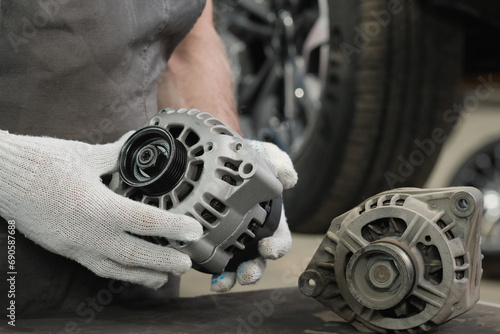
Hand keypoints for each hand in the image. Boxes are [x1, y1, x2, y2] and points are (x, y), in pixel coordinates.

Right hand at [0, 131, 202, 288]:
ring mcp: (76, 246)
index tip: (194, 231)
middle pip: (136, 255)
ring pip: (116, 269)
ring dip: (144, 275)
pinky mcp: (66, 250)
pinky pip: (97, 268)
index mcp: (98, 207)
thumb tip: (136, 142)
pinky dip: (119, 274)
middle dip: (165, 261)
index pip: (146, 222)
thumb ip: (116, 154)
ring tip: (165, 277)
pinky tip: (130, 272)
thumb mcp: (84, 155)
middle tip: (187, 263)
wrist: (1, 180)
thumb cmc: (40, 164)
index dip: (174, 228)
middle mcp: (90, 233)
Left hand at [211, 140, 297, 291]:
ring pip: (236, 267)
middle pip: (258, 261)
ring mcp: (235, 242)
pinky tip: (204, 275)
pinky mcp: (215, 243)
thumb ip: (280, 164)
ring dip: (231, 279)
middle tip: (246, 273)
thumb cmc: (250, 161)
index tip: (267, 248)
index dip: (276, 248)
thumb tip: (289, 179)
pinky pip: (214, 262)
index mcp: (272, 221)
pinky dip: (210, 272)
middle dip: (253, 271)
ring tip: (222, 284)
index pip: (279, 241)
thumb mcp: (267, 157)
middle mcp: (255, 236)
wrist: (221, 156)